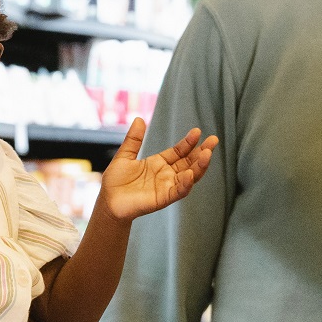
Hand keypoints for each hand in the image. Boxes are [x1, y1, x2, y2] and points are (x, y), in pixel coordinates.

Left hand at [96, 119, 217, 222]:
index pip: (179, 152)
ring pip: (188, 177)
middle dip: (202, 152)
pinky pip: (177, 191)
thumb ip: (134, 139)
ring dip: (199, 166)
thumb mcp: (125, 156)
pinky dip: (185, 184)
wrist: (107, 201)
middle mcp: (166, 175)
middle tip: (213, 140)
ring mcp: (166, 187)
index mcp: (159, 164)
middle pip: (189, 162)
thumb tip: (139, 119)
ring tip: (207, 154)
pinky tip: (189, 174)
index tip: (197, 131)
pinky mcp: (163, 199)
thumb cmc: (115, 181)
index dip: (188, 142)